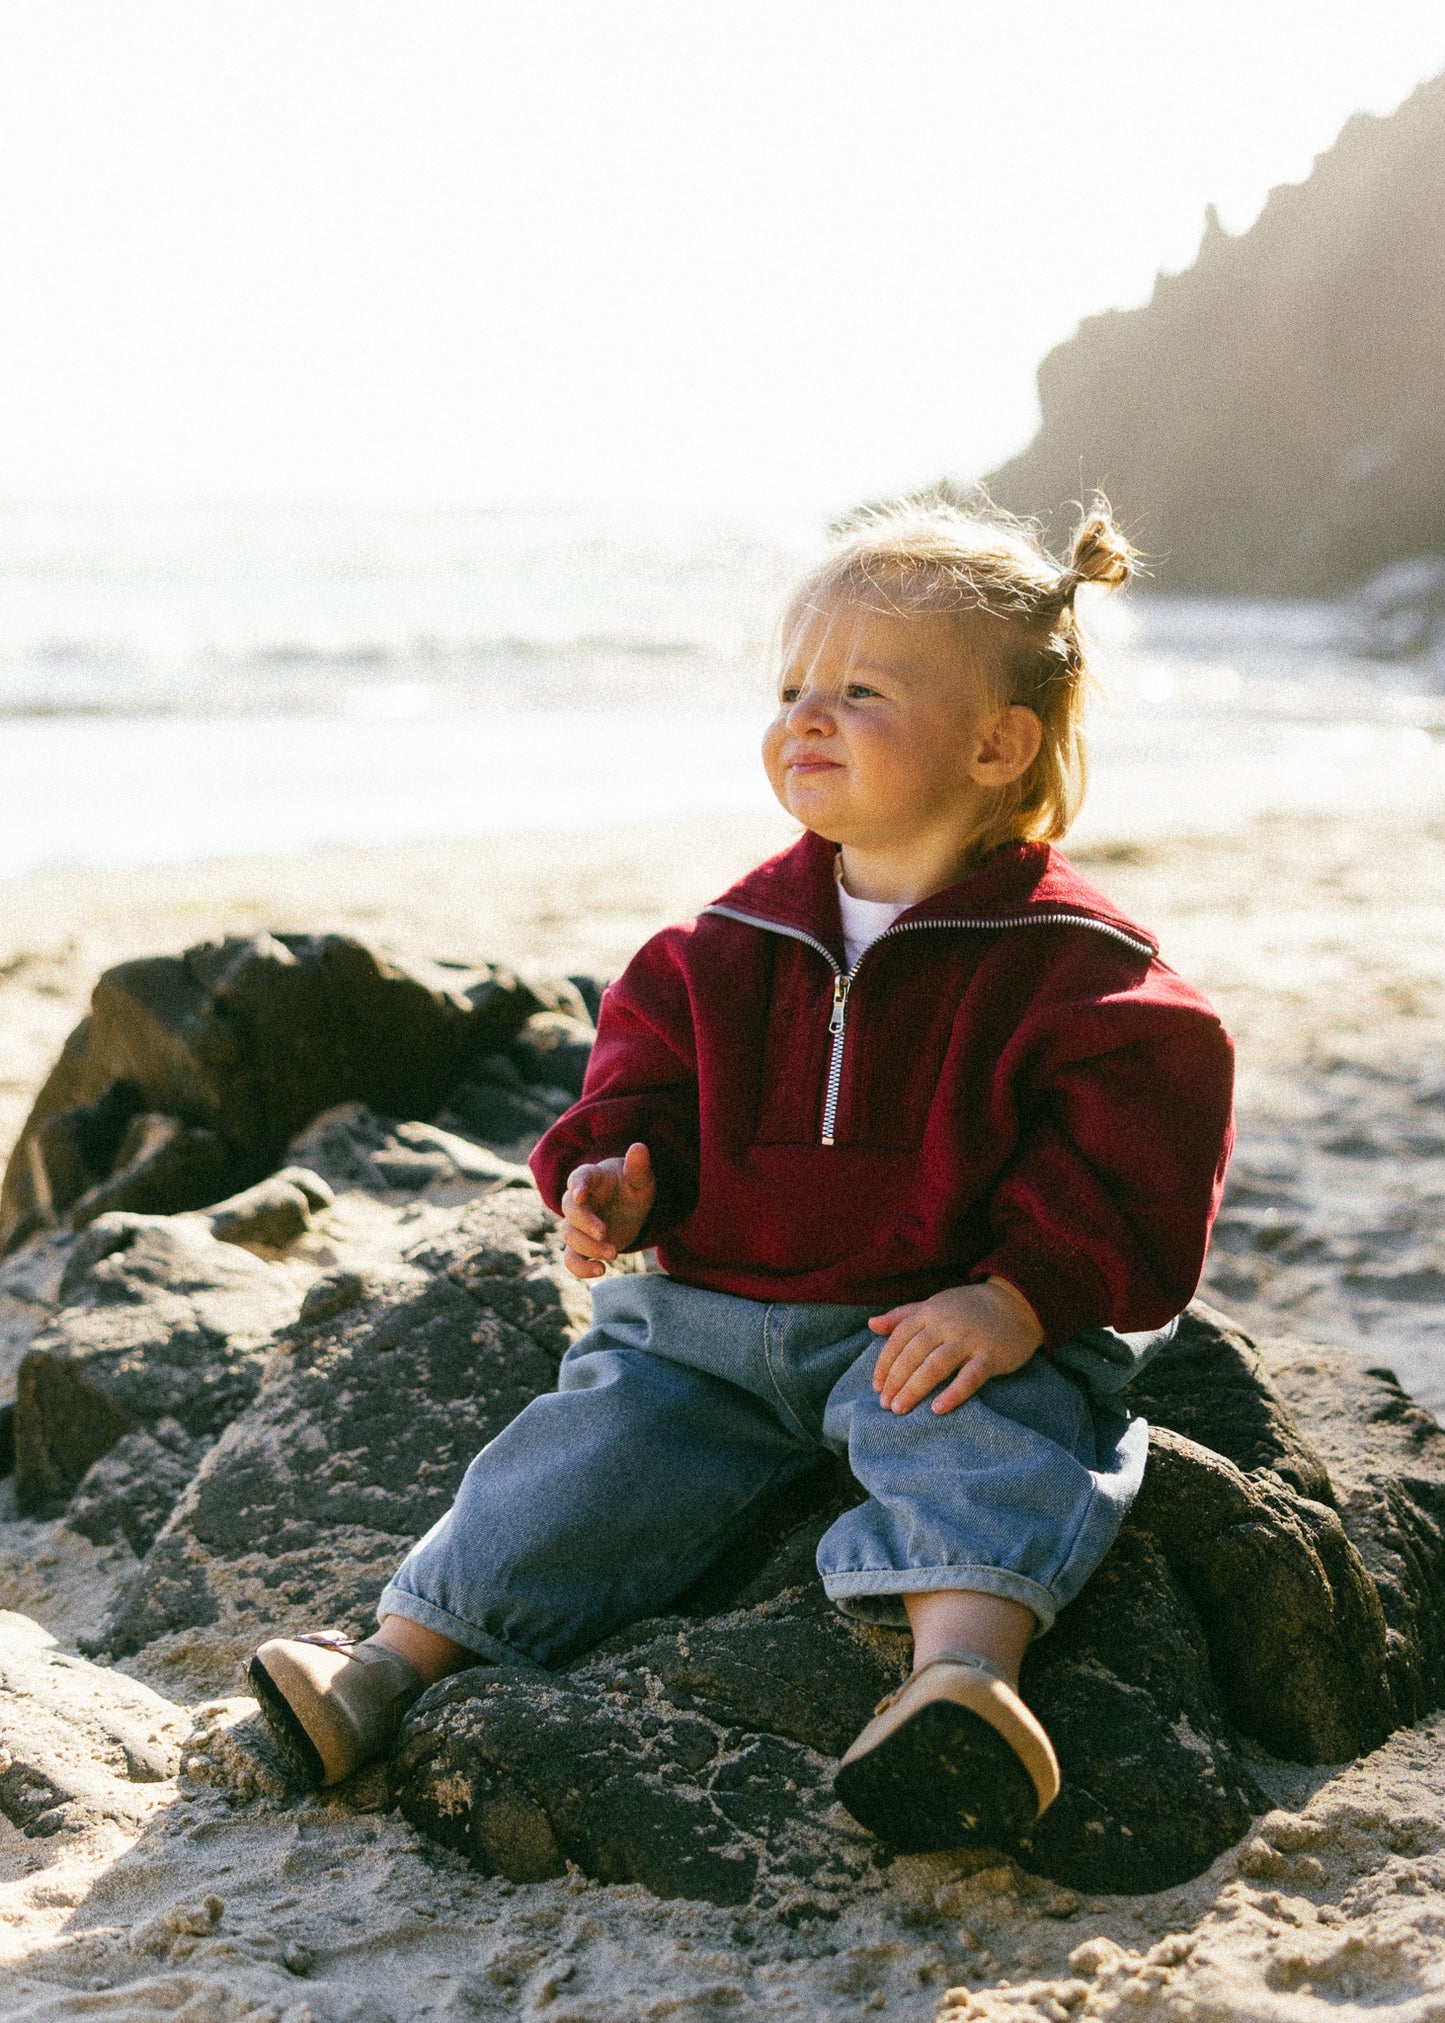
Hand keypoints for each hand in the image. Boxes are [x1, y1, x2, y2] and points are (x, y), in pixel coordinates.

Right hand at [560, 1142, 655, 1279]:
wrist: (629, 1205)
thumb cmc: (632, 1186)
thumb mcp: (641, 1179)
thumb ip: (638, 1167)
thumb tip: (639, 1147)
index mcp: (590, 1179)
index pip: (577, 1179)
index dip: (576, 1186)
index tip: (580, 1195)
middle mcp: (578, 1202)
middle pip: (569, 1212)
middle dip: (584, 1223)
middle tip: (605, 1233)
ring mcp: (577, 1225)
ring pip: (569, 1237)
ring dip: (588, 1248)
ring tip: (613, 1253)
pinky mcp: (582, 1246)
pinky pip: (571, 1259)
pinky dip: (581, 1268)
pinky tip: (601, 1271)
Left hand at [869, 1278, 1043, 1414]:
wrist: (1017, 1302)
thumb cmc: (969, 1308)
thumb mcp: (935, 1305)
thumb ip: (903, 1315)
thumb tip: (871, 1324)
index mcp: (930, 1312)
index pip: (899, 1338)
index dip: (885, 1363)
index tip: (876, 1386)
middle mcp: (946, 1324)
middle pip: (913, 1354)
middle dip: (896, 1380)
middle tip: (885, 1405)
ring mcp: (969, 1339)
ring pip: (935, 1366)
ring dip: (915, 1388)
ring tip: (900, 1408)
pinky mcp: (991, 1355)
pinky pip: (970, 1377)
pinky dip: (953, 1393)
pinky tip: (938, 1409)